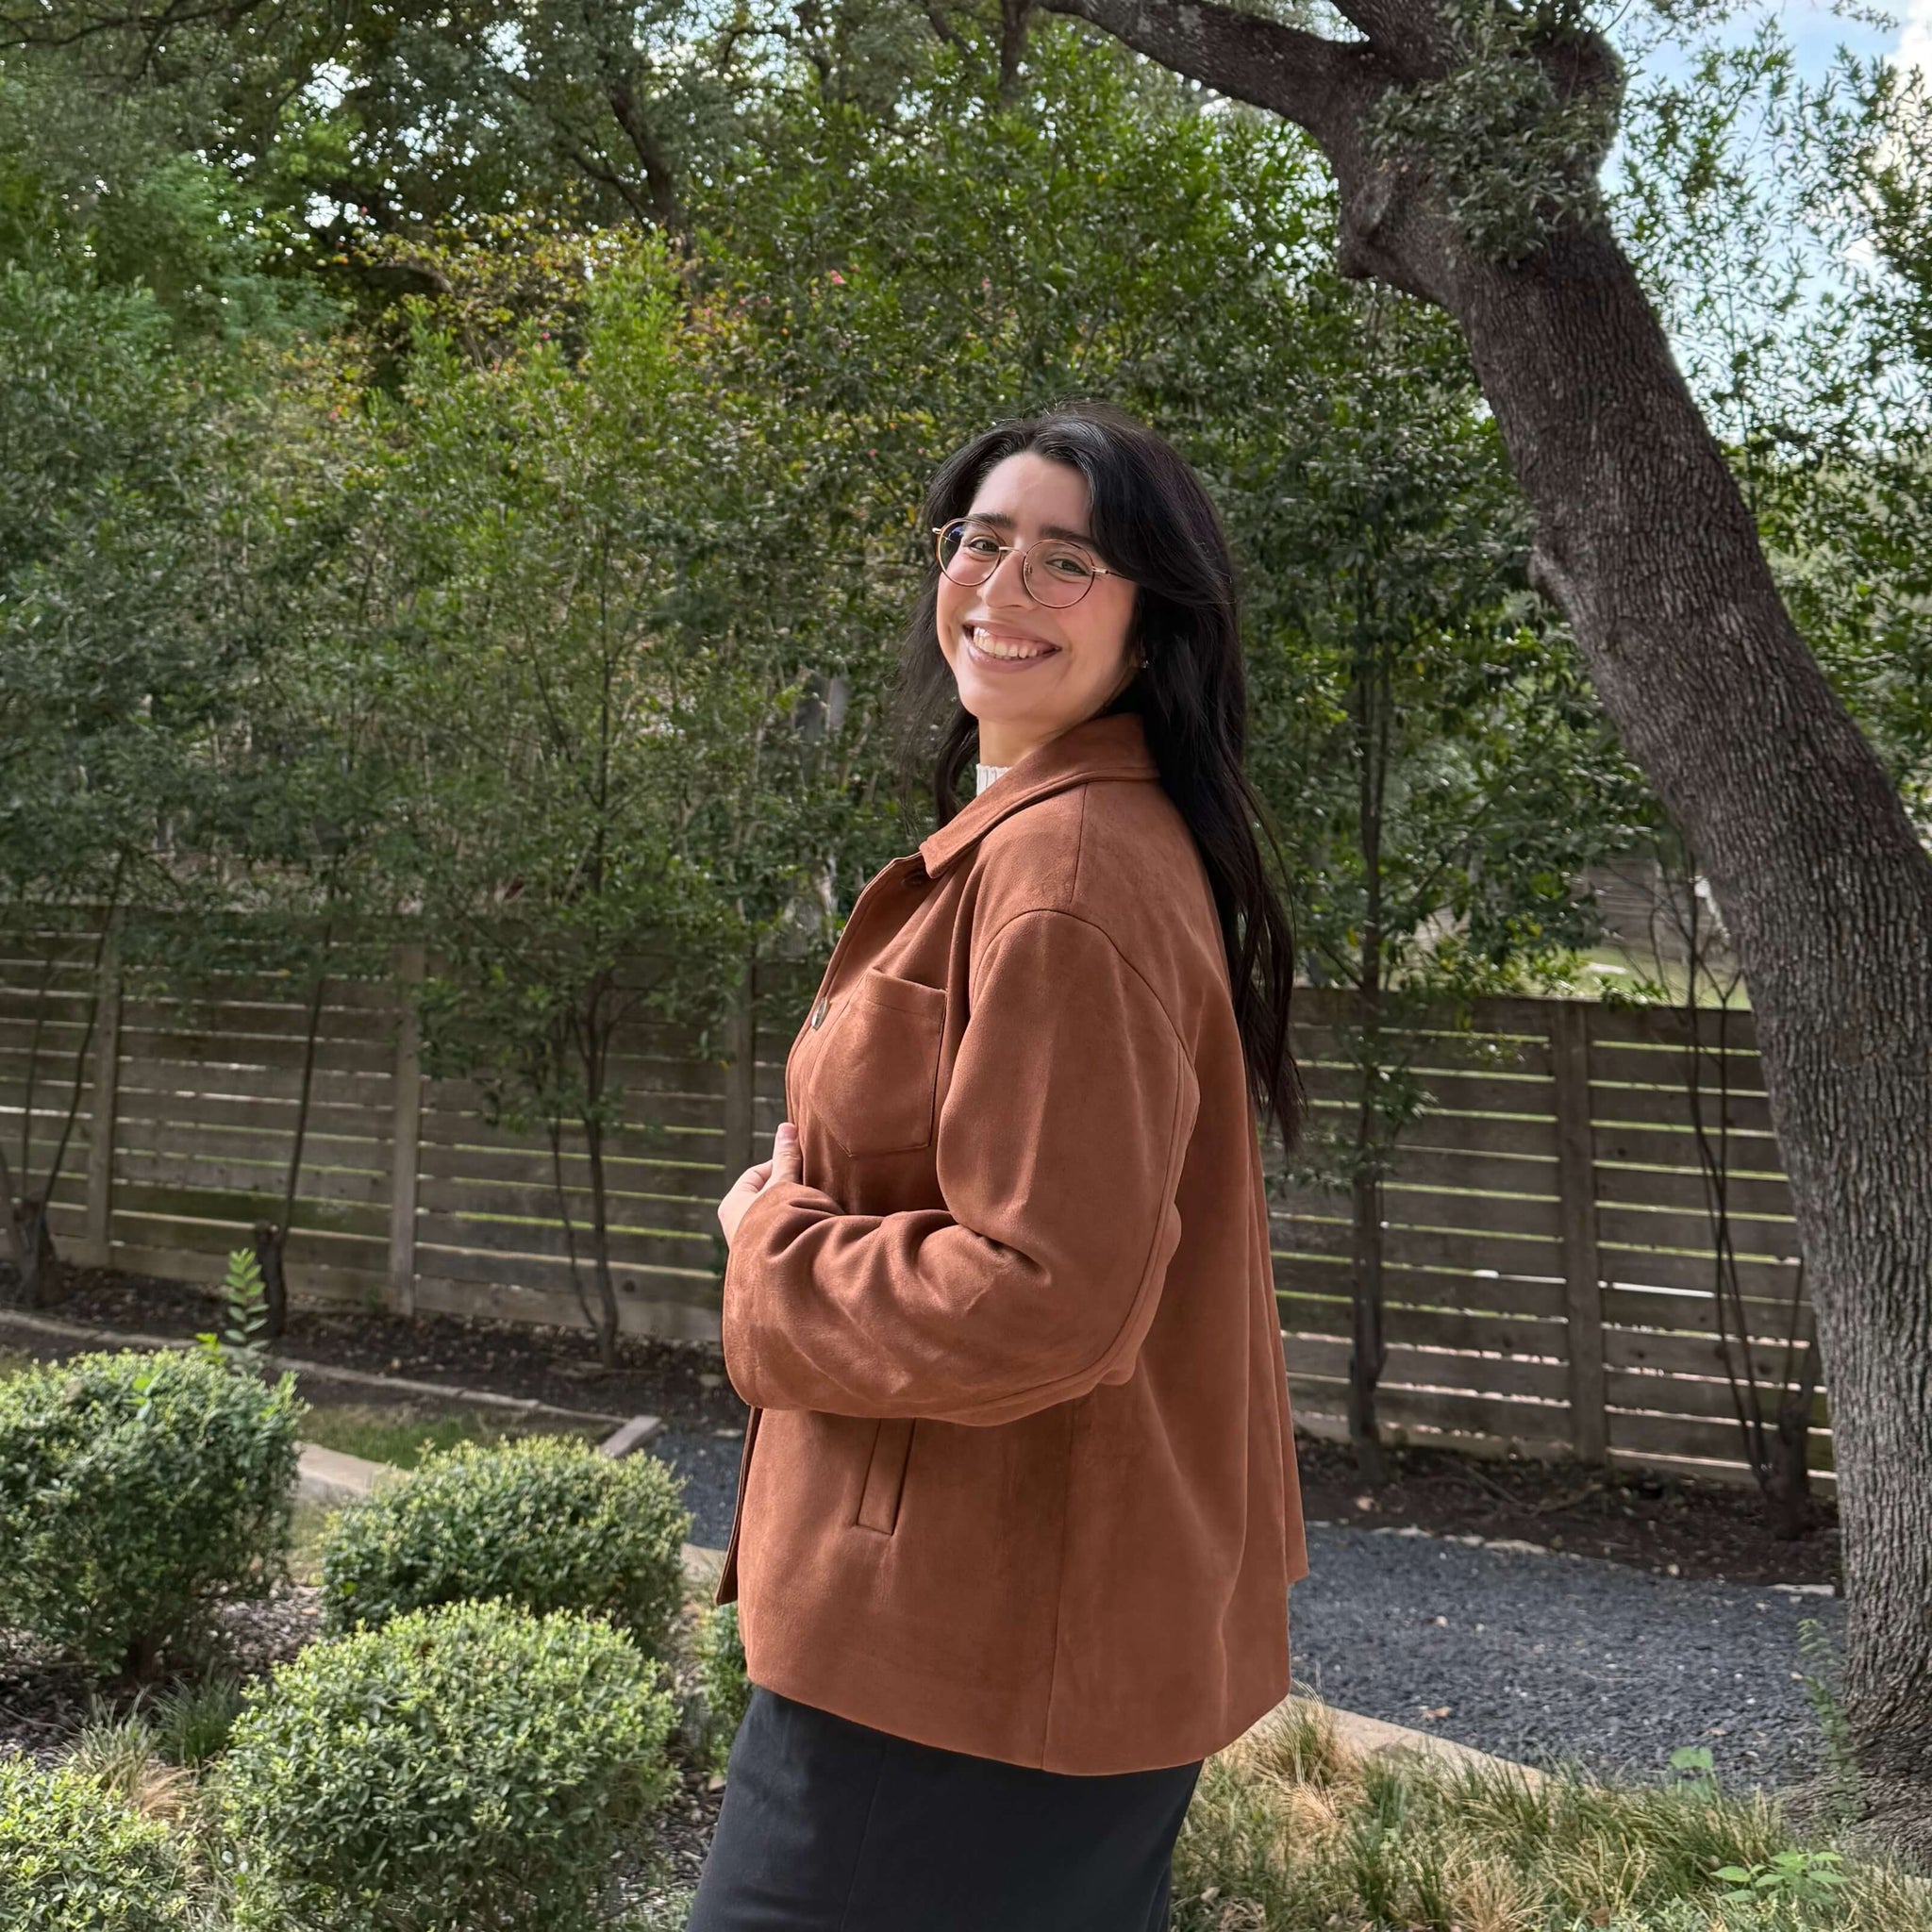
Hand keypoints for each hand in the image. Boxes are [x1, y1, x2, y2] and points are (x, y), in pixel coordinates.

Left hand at [717, 1121, 801, 1247]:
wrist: (782, 1270)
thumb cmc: (778, 1222)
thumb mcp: (784, 1185)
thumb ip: (786, 1158)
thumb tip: (786, 1127)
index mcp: (731, 1204)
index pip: (756, 1173)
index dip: (781, 1166)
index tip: (803, 1167)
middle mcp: (735, 1224)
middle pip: (765, 1195)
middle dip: (788, 1189)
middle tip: (811, 1185)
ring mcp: (750, 1244)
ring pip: (773, 1215)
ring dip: (792, 1209)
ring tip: (812, 1207)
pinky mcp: (765, 1259)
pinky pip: (779, 1233)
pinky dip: (792, 1227)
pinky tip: (809, 1227)